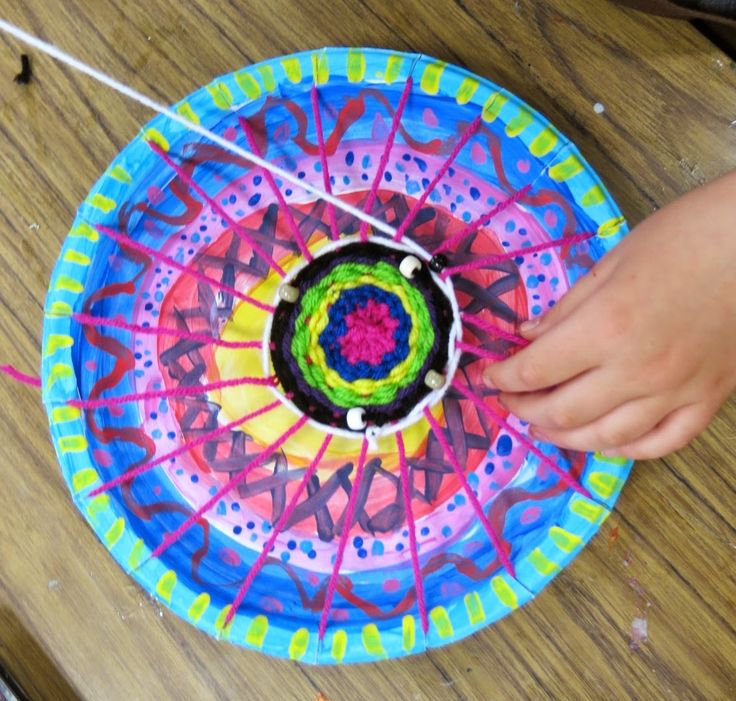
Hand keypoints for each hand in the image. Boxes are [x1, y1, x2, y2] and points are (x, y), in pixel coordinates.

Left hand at [484, 170, 735, 459]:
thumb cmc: (684, 237)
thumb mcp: (611, 262)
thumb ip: (566, 308)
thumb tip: (528, 337)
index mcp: (606, 328)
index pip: (536, 370)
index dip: (504, 378)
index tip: (488, 377)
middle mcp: (636, 371)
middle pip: (563, 411)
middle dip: (524, 409)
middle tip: (509, 401)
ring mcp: (675, 391)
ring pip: (607, 439)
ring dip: (565, 438)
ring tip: (542, 427)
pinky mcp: (707, 399)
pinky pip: (661, 443)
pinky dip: (626, 450)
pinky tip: (605, 441)